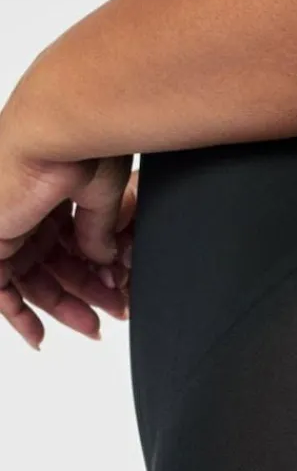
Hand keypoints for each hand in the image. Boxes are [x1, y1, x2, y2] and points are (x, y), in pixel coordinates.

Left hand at [0, 117, 135, 350]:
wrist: (55, 135)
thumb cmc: (81, 148)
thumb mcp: (103, 200)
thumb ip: (97, 233)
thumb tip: (102, 259)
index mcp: (49, 194)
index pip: (63, 247)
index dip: (88, 278)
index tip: (112, 298)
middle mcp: (24, 209)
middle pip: (47, 269)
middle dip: (78, 299)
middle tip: (104, 320)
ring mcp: (6, 224)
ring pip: (27, 281)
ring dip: (59, 309)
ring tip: (90, 327)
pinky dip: (15, 314)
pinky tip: (38, 334)